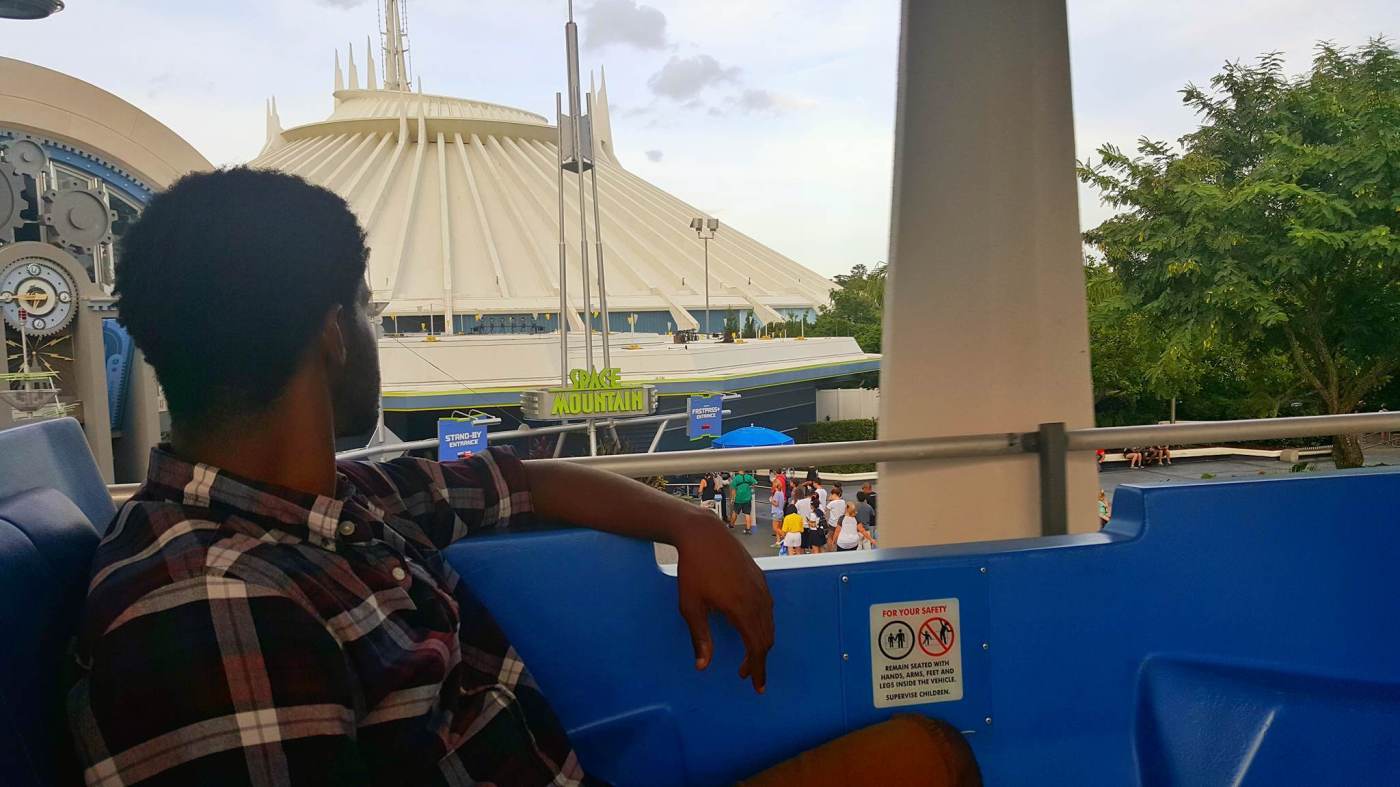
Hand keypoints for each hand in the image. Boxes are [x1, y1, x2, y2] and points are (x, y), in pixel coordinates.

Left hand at [674, 512, 773, 692]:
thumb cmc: (693, 570)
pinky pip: (768, 608)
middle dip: (759, 661)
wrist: (704, 534)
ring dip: (761, 643)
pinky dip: (763, 625)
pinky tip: (750, 628)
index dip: (757, 670)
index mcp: (741, 609)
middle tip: (746, 676)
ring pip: (769, 623)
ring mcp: (761, 587)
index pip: (756, 648)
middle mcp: (757, 599)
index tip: (757, 686)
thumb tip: (703, 666)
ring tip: (747, 656)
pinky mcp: (760, 578)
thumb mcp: (690, 606)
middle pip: (766, 638)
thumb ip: (700, 637)